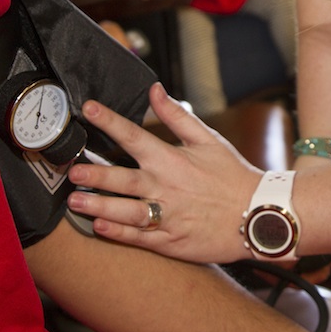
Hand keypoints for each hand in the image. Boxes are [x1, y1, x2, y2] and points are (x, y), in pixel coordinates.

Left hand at [67, 84, 262, 262]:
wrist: (258, 214)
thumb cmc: (232, 175)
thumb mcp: (208, 140)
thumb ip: (177, 116)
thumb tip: (155, 90)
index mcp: (172, 160)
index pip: (135, 136)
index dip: (109, 121)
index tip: (88, 109)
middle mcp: (165, 187)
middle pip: (123, 179)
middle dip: (95, 174)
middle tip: (73, 171)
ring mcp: (167, 216)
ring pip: (126, 211)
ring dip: (99, 207)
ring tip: (75, 203)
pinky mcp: (170, 241)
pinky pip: (139, 237)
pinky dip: (119, 234)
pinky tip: (99, 228)